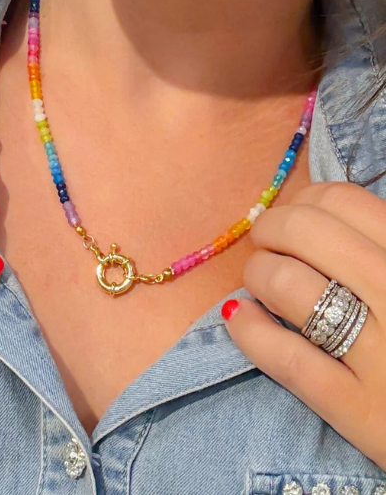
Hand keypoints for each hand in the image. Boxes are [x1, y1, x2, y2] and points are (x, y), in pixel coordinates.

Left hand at [223, 182, 385, 469]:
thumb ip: (381, 246)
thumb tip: (322, 211)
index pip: (342, 200)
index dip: (305, 201)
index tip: (296, 214)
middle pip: (304, 231)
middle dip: (271, 228)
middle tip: (266, 240)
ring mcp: (382, 354)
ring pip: (288, 284)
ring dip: (258, 273)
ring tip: (258, 281)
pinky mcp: (361, 409)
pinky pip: (287, 358)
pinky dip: (251, 331)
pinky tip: (240, 317)